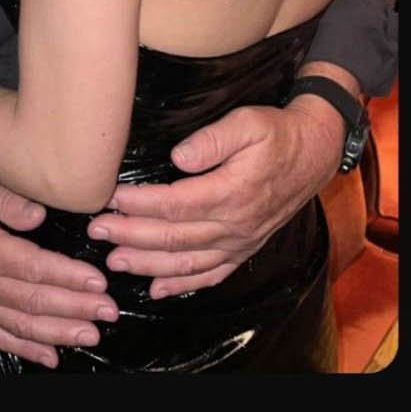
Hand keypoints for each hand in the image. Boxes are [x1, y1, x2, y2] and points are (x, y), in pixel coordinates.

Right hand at [0, 165, 119, 370]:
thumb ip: (10, 199)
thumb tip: (39, 216)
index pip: (33, 268)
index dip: (68, 277)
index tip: (97, 282)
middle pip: (32, 301)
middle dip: (74, 309)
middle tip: (107, 312)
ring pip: (20, 324)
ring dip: (57, 332)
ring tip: (89, 335)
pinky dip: (26, 349)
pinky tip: (51, 357)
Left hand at [85, 99, 344, 297]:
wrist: (313, 154)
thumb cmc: (276, 133)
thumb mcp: (248, 123)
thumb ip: (213, 139)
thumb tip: (178, 158)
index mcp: (232, 192)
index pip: (175, 204)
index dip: (140, 205)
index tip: (110, 199)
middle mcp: (235, 224)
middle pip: (175, 237)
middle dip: (131, 236)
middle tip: (97, 231)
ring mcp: (240, 241)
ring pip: (188, 261)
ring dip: (148, 264)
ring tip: (115, 262)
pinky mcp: (244, 248)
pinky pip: (211, 274)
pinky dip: (182, 284)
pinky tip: (157, 288)